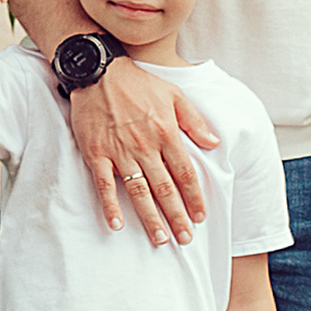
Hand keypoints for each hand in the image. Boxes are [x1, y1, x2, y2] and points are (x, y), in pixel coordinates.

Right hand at [69, 57, 218, 243]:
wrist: (99, 71)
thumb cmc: (138, 82)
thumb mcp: (174, 94)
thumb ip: (194, 121)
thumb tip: (214, 143)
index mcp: (166, 133)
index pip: (185, 173)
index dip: (194, 198)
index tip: (200, 216)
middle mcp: (145, 146)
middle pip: (165, 189)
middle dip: (177, 216)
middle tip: (185, 238)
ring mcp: (120, 151)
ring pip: (139, 191)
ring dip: (150, 218)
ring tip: (160, 238)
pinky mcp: (96, 153)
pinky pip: (104, 185)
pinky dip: (110, 206)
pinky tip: (117, 224)